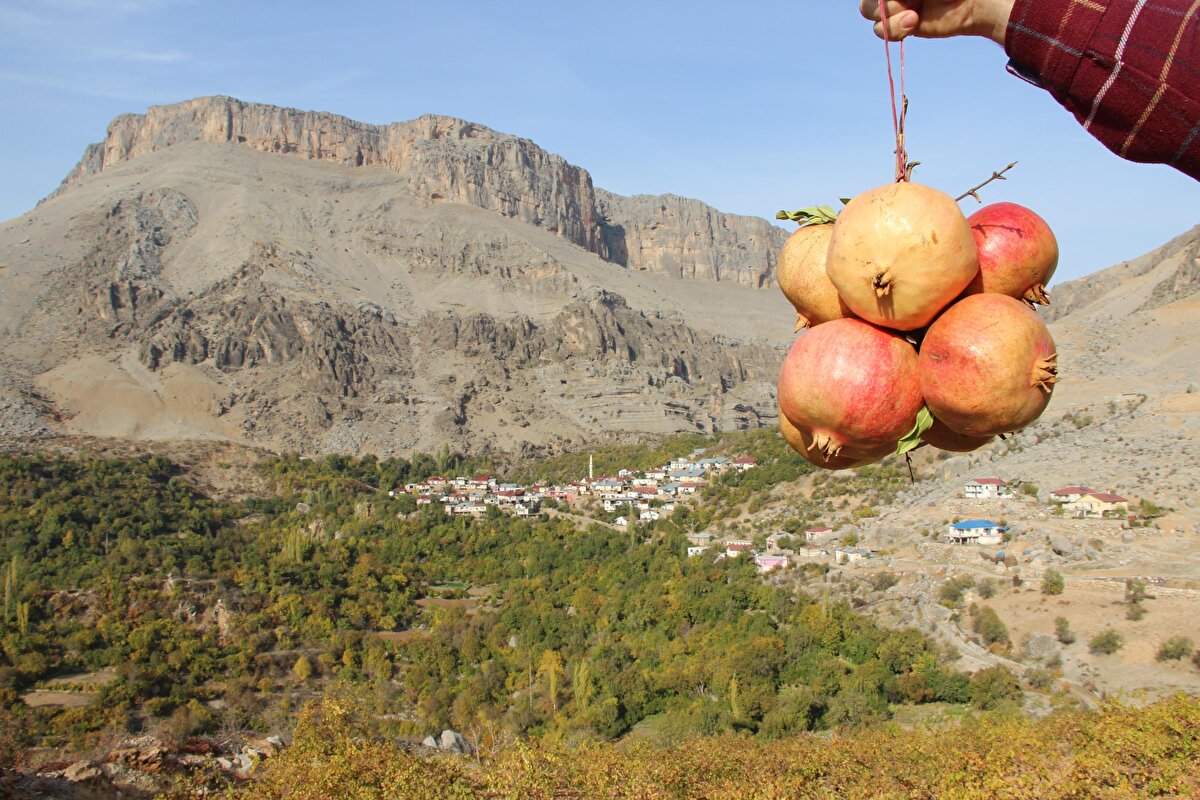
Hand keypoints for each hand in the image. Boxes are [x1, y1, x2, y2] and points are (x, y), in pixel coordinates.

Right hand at [858, 0, 1014, 44]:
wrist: (973, 3)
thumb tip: (888, 0)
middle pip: (866, 1)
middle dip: (884, 4)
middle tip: (911, 1)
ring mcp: (895, 7)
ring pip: (870, 14)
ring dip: (891, 15)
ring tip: (915, 14)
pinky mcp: (900, 26)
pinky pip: (882, 31)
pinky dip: (896, 29)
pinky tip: (915, 22)